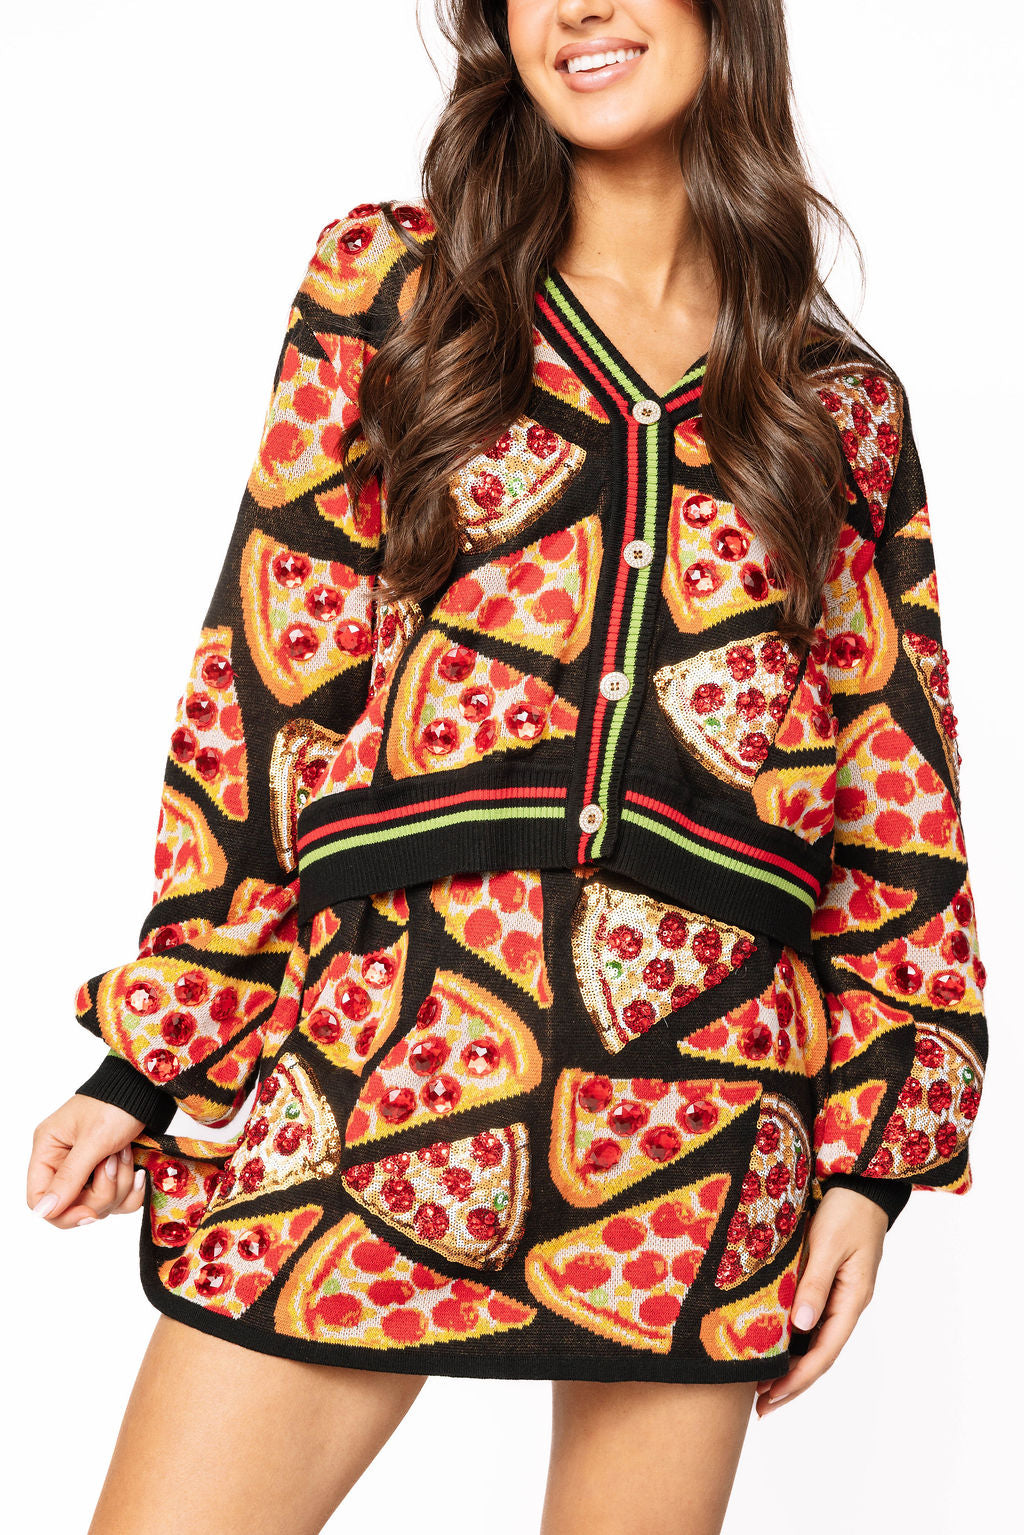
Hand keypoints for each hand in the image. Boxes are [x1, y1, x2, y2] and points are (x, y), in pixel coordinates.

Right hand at [27, 1095, 148, 1228]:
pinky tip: (139, 1172)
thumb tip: (43, 1211)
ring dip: (120, 1185)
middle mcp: (64, 1163)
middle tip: (113, 1164)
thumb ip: (68, 1177)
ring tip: (126, 1154)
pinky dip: (132, 1189)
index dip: (62, 1213)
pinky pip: (119, 1201)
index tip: (89, 1214)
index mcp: (49, 1150)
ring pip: (99, 1205)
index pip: (40, 1199)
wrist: (147, 1089)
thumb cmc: (116, 1104)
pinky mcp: (110, 1174)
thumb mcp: (92, 1140)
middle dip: (100, 1193)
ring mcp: (88, 1170)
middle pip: (72, 1206)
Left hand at [754, 1184, 887, 1415]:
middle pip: (818, 1356)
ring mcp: (838, 1295)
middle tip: (759, 1406)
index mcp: (852, 1300)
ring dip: (789, 1365)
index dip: (797, 1379)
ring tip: (760, 1385)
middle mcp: (846, 1304)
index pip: (823, 1352)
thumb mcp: (829, 1244)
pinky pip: (809, 1320)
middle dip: (791, 1383)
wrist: (861, 1183)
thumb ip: (815, 1284)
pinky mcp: (827, 1282)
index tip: (770, 1398)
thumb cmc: (846, 1210)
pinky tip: (772, 1346)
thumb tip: (801, 1328)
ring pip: (813, 1341)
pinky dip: (791, 1339)